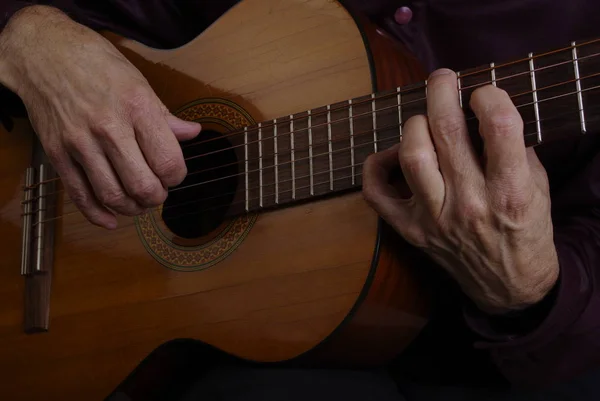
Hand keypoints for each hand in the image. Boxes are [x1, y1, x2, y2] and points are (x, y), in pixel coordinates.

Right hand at [0, 6, 200, 228]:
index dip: (177, 177)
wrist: (42, 53)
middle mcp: (108, 127)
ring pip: (113, 196)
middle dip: (157, 197)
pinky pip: (80, 196)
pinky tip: (112, 218)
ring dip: (133, 208)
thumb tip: (192, 134)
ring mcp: (80, 143)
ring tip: (139, 202)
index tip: (174, 174)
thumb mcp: (139, 82)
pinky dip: (99, 215)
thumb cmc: (95, 63)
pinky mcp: (57, 154)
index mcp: (137, 107)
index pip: (168, 162)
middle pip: (143, 186)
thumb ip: (165, 116)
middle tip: (158, 191)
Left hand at [363, 68, 558, 313]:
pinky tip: (392, 154)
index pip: (498, 126)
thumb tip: (483, 110)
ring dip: (415, 124)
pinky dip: (376, 165)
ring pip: (411, 154)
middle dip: (442, 91)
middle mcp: (470, 204)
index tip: (483, 92)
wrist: (510, 285)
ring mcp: (434, 218)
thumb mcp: (537, 188)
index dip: (488, 96)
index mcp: (510, 192)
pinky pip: (376, 192)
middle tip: (443, 79)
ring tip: (425, 120)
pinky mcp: (410, 230)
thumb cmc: (525, 231)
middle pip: (446, 130)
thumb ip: (515, 149)